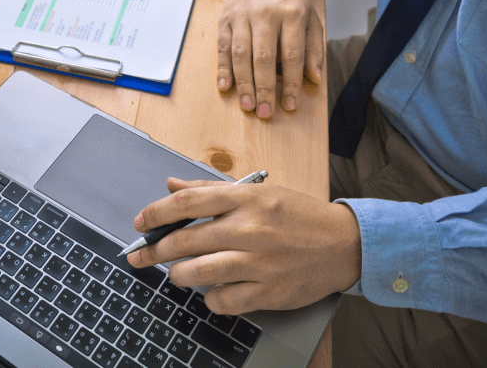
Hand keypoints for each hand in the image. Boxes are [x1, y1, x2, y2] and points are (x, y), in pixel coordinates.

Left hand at [127, 178, 361, 314]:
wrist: (345, 244)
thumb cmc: (298, 215)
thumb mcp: (258, 191)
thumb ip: (211, 190)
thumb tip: (171, 186)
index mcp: (245, 199)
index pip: (187, 203)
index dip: (156, 213)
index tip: (140, 223)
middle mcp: (250, 229)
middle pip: (186, 240)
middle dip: (155, 250)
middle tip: (140, 256)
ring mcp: (260, 262)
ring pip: (200, 272)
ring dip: (179, 275)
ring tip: (176, 273)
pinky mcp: (271, 292)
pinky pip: (224, 301)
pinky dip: (210, 299)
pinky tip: (211, 292)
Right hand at [217, 0, 323, 118]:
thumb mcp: (310, 17)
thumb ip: (314, 47)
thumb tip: (313, 78)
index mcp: (291, 13)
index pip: (292, 54)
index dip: (290, 82)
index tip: (289, 104)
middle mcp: (265, 14)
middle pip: (263, 57)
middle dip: (263, 88)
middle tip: (265, 112)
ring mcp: (242, 15)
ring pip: (240, 54)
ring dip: (243, 83)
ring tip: (247, 106)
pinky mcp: (225, 18)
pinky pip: (222, 47)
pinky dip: (223, 68)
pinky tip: (225, 86)